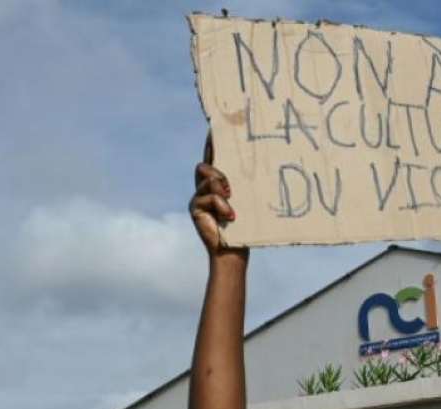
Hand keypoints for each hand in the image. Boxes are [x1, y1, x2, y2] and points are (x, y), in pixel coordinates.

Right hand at [189, 135, 247, 258]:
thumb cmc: (245, 226)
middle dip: (216, 172)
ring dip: (221, 191)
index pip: (212, 159)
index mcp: (219, 184)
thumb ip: (242, 186)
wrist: (234, 250)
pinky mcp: (194, 208)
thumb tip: (241, 176)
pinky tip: (230, 216)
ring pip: (206, 180)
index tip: (214, 126)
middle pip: (203, 167)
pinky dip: (220, 205)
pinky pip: (206, 197)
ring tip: (231, 205)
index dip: (211, 143)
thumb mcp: (246, 201)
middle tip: (230, 187)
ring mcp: (198, 198)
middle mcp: (205, 189)